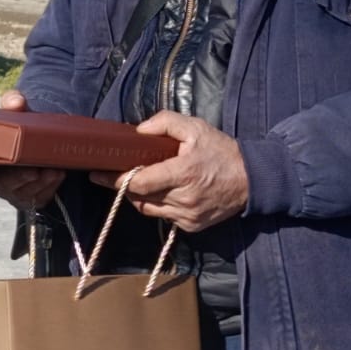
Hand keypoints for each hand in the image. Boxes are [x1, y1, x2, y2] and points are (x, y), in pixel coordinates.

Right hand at [0, 90, 64, 210]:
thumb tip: (17, 102)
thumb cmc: (19, 128)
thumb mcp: (15, 113)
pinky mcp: (32, 198)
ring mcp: (14, 191)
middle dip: (19, 178)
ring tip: (53, 170)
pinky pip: (40, 196)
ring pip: (24, 191)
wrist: (38, 140)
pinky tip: (58, 173)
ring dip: (39, 182)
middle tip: (33, 170)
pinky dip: (50, 185)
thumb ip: (11, 102)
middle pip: (3, 183)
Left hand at [92, 110, 245, 233]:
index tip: (98, 173)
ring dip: (141, 197)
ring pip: (149, 210)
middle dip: (125, 186)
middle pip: (140, 197)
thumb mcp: (195, 127)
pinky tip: (165, 192)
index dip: (116, 179)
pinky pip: (164, 217)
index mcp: (183, 173)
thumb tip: (138, 130)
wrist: (252, 179)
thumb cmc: (221, 151)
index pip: (139, 182)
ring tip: (142, 181)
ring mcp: (188, 216)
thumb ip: (165, 122)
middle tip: (116, 174)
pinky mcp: (192, 226)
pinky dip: (159, 205)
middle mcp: (184, 198)